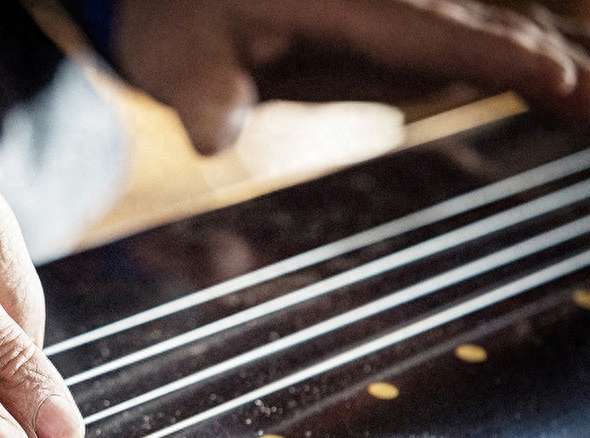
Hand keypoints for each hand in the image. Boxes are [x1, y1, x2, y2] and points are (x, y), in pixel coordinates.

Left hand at [114, 0, 589, 153]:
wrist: (177, 3)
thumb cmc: (178, 27)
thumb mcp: (177, 61)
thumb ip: (204, 98)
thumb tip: (212, 135)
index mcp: (336, 3)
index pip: (425, 32)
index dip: (490, 54)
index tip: (554, 74)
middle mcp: (380, 2)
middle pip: (484, 25)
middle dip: (556, 56)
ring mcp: (395, 14)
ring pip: (496, 27)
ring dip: (561, 52)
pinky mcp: (399, 35)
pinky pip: (477, 41)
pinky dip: (526, 54)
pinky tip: (572, 74)